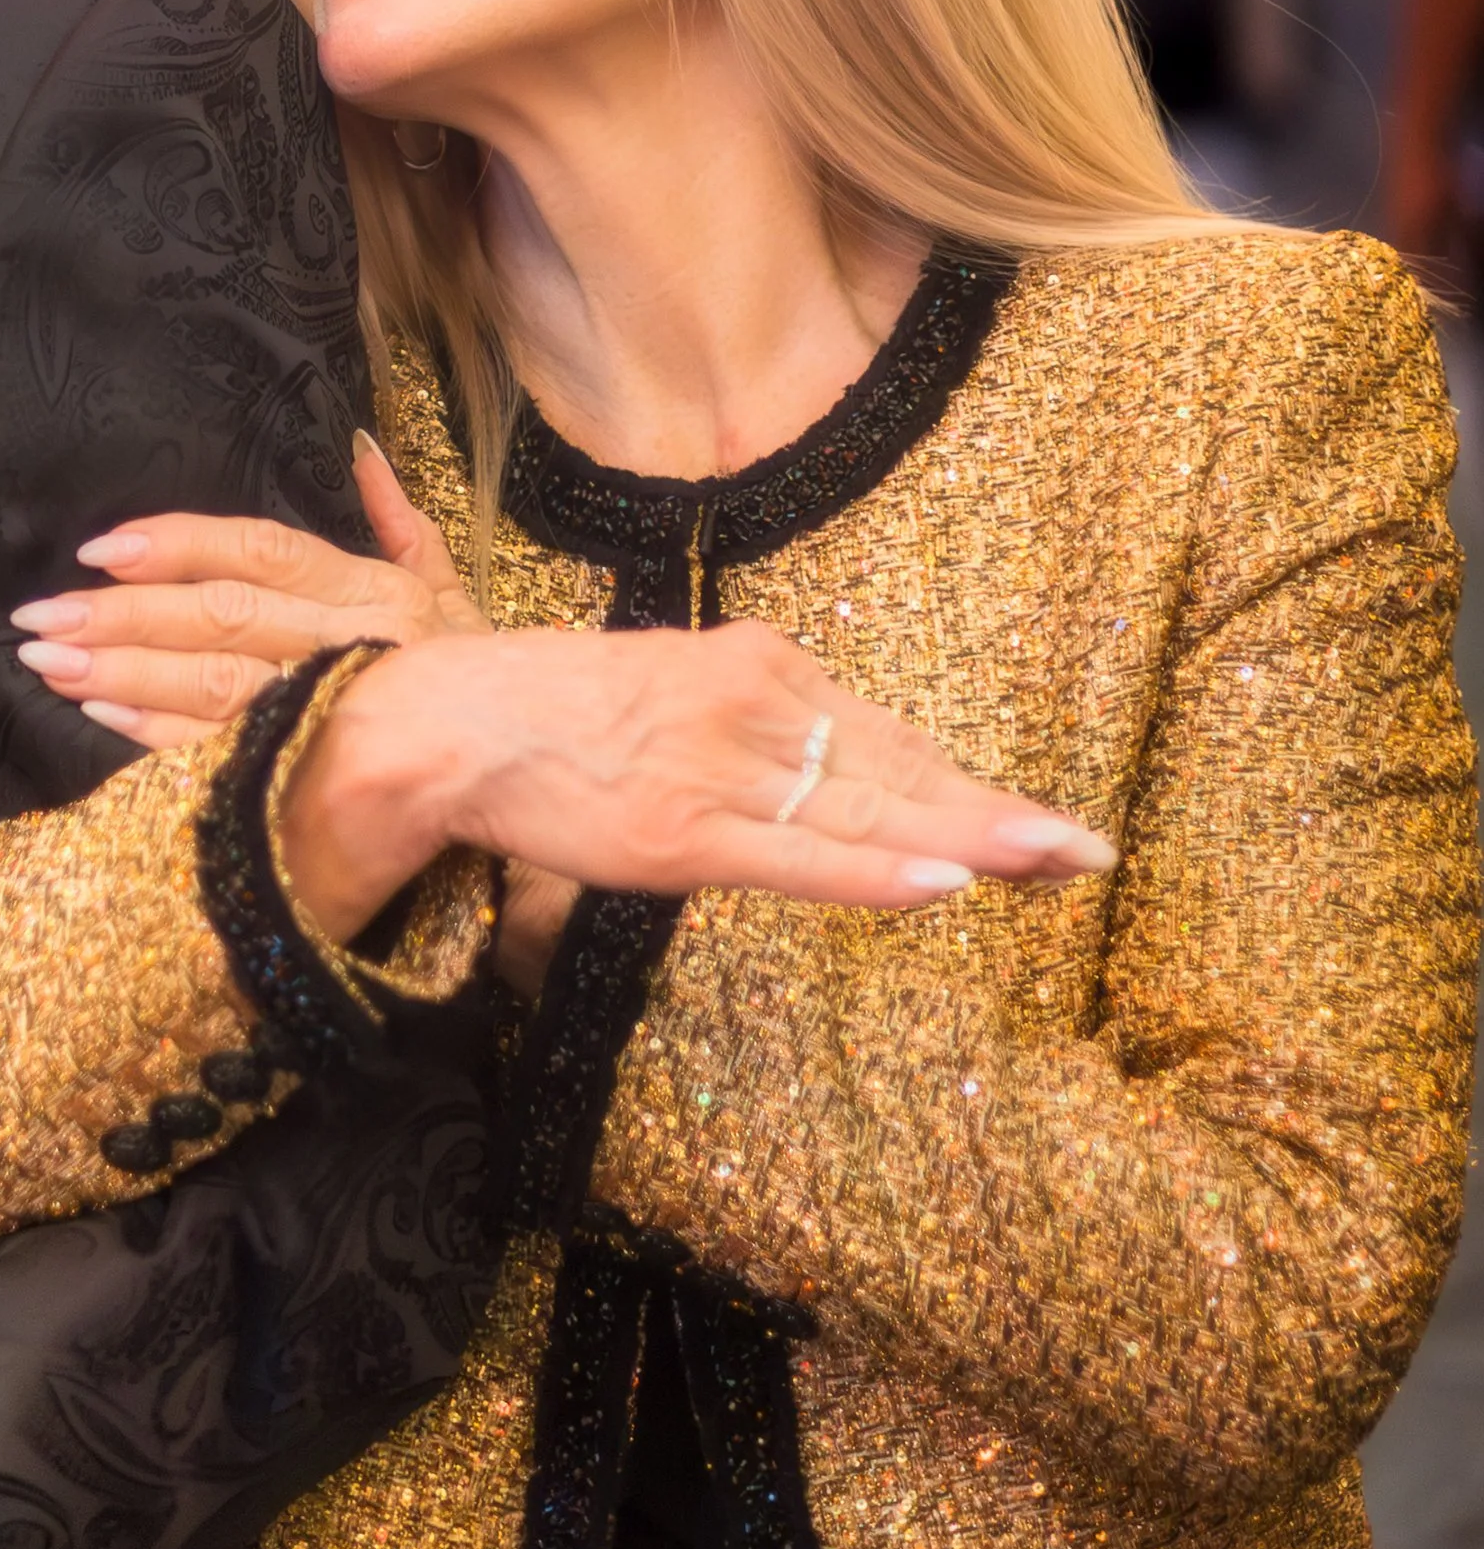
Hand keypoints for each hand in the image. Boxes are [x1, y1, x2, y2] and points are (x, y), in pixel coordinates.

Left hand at [13, 433, 488, 750]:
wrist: (530, 776)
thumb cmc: (481, 681)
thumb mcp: (452, 592)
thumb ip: (401, 521)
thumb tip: (360, 447)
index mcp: (372, 593)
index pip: (261, 551)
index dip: (179, 544)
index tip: (102, 547)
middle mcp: (347, 645)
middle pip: (220, 616)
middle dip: (123, 615)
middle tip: (39, 614)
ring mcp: (328, 714)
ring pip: (211, 687)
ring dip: (123, 674)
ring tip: (50, 663)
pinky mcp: (312, 780)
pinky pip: (223, 756)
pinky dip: (156, 739)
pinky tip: (101, 719)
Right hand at [279, 622, 1117, 945]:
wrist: (457, 720)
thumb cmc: (558, 713)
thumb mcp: (676, 694)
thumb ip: (753, 728)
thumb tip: (824, 778)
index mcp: (758, 664)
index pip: (891, 736)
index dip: (970, 785)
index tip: (1045, 823)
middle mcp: (757, 701)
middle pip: (902, 771)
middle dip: (1000, 817)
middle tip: (1090, 852)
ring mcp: (725, 766)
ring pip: (872, 812)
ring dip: (973, 840)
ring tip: (1055, 862)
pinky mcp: (687, 830)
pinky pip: (801, 856)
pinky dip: (877, 870)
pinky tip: (943, 883)